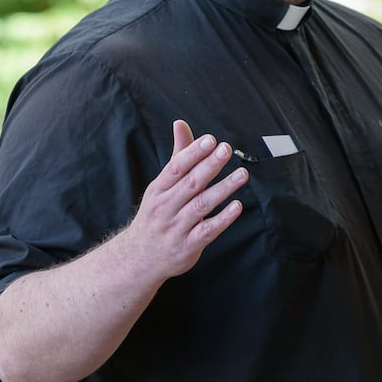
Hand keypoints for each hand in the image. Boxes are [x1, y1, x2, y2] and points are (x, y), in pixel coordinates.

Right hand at [122, 120, 248, 279]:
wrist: (139, 257)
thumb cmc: (156, 215)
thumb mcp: (161, 186)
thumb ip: (177, 156)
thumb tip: (181, 123)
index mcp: (159, 189)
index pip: (176, 168)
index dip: (193, 153)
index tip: (211, 140)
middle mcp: (166, 206)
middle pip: (190, 183)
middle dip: (209, 165)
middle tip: (227, 149)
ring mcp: (177, 227)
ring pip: (201, 205)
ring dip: (223, 188)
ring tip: (242, 174)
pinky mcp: (188, 245)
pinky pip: (208, 231)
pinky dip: (223, 219)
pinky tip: (237, 206)